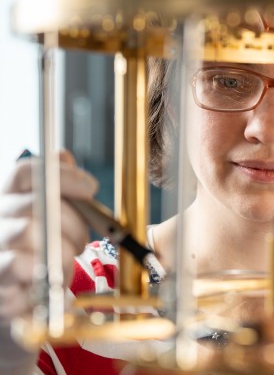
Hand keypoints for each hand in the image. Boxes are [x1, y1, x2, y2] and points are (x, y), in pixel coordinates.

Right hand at [0, 150, 97, 322]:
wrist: (16, 291)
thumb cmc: (36, 249)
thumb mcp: (48, 214)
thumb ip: (56, 186)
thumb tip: (63, 156)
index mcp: (7, 199)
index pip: (25, 173)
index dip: (63, 176)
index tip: (90, 187)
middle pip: (37, 204)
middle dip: (73, 223)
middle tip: (82, 238)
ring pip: (30, 235)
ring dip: (63, 252)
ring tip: (66, 261)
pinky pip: (25, 270)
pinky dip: (50, 276)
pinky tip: (52, 279)